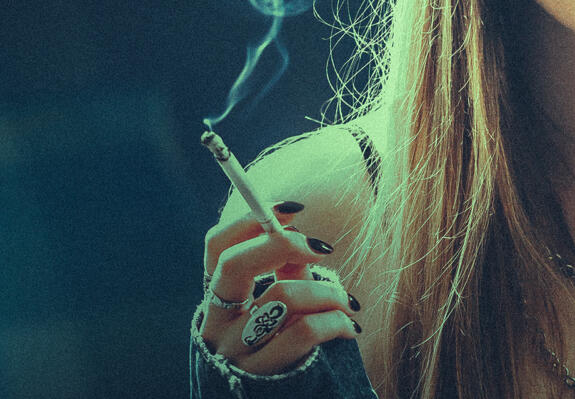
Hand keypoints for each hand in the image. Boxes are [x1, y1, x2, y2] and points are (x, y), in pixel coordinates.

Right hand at [199, 202, 359, 374]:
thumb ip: (284, 267)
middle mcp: (215, 323)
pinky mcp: (260, 376)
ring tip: (348, 301)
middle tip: (323, 247)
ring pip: (281, 297)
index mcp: (217, 298)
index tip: (292, 208)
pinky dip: (335, 322)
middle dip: (284, 244)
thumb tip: (293, 225)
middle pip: (235, 264)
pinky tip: (349, 326)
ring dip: (327, 292)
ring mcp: (233, 351)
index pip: (216, 246)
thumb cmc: (283, 341)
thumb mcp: (280, 301)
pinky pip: (304, 332)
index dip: (250, 219)